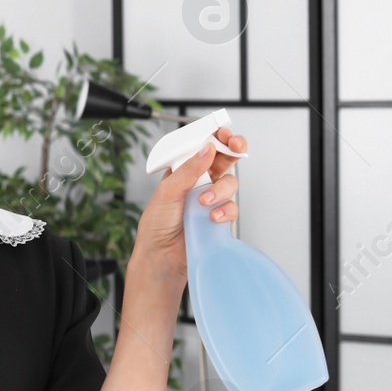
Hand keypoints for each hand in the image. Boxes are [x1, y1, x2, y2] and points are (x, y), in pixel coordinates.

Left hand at [130, 126, 246, 284]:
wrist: (161, 257)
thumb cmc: (157, 225)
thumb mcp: (167, 192)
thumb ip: (188, 170)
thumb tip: (206, 149)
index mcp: (183, 172)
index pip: (203, 148)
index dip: (215, 137)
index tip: (224, 133)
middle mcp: (199, 183)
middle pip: (224, 159)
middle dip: (233, 149)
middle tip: (235, 146)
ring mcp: (211, 199)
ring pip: (229, 183)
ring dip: (221, 189)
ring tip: (205, 202)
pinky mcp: (219, 217)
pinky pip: (232, 207)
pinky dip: (226, 210)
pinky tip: (213, 217)